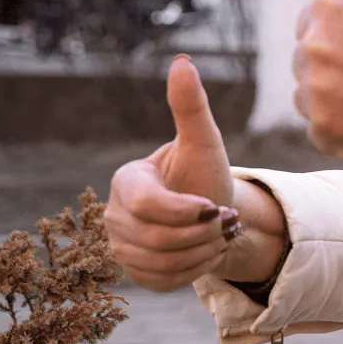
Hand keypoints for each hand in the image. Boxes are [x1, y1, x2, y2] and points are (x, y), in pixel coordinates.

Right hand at [105, 56, 235, 290]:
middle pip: (156, 239)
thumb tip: (182, 62)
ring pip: (162, 262)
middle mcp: (115, 216)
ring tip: (219, 234)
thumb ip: (190, 106)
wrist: (215, 212)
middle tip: (227, 221)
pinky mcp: (137, 275)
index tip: (216, 208)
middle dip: (202, 233)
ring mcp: (121, 248)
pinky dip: (197, 269)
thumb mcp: (204, 141)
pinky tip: (208, 251)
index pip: (146, 205)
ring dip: (204, 251)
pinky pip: (166, 281)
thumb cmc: (206, 173)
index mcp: (127, 181)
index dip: (184, 211)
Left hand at [294, 0, 342, 158]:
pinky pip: (318, 126)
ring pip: (310, 92)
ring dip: (337, 95)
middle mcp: (313, 42)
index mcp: (326, 1)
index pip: (317, 23)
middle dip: (339, 63)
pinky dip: (341, 126)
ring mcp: (315, 87)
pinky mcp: (322, 126)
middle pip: (310, 57)